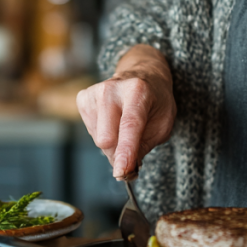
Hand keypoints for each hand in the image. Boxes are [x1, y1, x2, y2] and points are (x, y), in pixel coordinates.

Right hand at [76, 45, 175, 178]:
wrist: (143, 75)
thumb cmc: (156, 101)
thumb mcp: (164, 123)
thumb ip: (145, 146)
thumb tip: (125, 169)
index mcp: (139, 90)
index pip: (130, 125)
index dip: (126, 150)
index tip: (122, 171)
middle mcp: (113, 88)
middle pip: (107, 138)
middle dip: (119, 152)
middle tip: (133, 147)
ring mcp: (95, 91)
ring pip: (98, 139)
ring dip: (113, 142)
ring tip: (124, 125)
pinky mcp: (83, 98)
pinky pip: (90, 132)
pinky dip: (103, 133)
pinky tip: (113, 119)